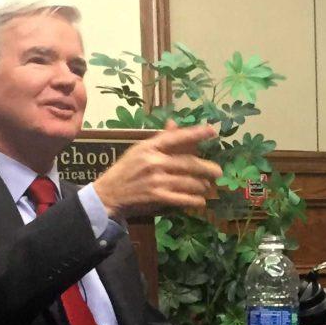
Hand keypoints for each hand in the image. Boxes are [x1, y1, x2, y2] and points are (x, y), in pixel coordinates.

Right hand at [93, 120, 221, 217]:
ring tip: (206, 187)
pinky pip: (183, 198)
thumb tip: (174, 123)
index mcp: (149, 147)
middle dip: (207, 168)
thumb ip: (160, 139)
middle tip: (218, 172)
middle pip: (189, 163)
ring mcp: (156, 180)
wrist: (107, 195)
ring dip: (201, 186)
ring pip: (190, 182)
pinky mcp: (157, 197)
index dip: (196, 134)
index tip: (212, 131)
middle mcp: (154, 161)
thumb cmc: (126, 171)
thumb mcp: (139, 151)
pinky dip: (194, 201)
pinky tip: (199, 201)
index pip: (177, 138)